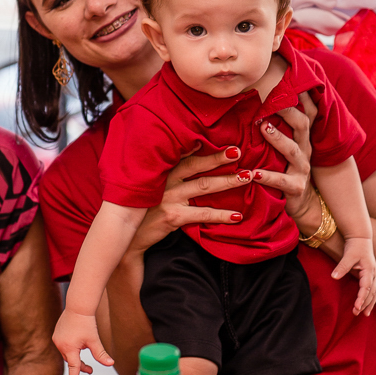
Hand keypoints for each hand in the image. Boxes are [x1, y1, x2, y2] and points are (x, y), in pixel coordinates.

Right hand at [52, 308, 113, 374]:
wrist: (78, 306)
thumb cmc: (87, 323)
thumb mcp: (94, 340)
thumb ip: (101, 354)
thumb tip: (110, 364)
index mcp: (70, 348)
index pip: (74, 368)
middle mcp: (61, 345)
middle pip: (71, 361)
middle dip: (80, 366)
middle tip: (91, 370)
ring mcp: (57, 340)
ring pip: (68, 354)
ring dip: (76, 357)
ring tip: (85, 352)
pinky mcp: (56, 335)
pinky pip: (64, 346)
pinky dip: (71, 348)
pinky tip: (78, 342)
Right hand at [125, 147, 247, 257]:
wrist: (129, 236)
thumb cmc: (144, 208)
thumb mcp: (152, 185)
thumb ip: (169, 171)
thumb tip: (193, 152)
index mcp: (162, 170)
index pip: (185, 154)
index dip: (204, 146)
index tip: (220, 139)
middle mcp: (165, 180)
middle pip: (197, 165)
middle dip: (219, 157)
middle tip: (238, 152)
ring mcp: (169, 198)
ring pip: (204, 186)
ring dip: (227, 181)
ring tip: (246, 177)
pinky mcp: (173, 216)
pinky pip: (203, 214)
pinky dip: (221, 215)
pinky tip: (237, 216)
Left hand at [253, 92, 320, 231]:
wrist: (301, 205)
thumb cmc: (286, 170)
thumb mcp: (283, 148)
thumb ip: (274, 128)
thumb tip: (255, 103)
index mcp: (301, 138)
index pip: (306, 112)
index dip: (303, 96)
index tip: (293, 79)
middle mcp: (304, 150)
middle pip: (301, 125)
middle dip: (288, 111)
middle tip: (272, 100)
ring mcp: (302, 168)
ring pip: (293, 150)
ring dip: (278, 138)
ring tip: (263, 128)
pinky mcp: (296, 187)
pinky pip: (282, 181)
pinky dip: (268, 177)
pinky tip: (253, 174)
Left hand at [333, 237, 375, 315]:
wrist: (360, 238)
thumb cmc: (355, 246)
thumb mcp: (348, 255)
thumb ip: (342, 267)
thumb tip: (334, 277)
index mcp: (369, 270)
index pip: (366, 287)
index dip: (362, 298)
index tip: (356, 307)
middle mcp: (373, 274)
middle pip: (371, 292)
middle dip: (364, 303)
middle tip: (356, 313)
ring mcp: (372, 275)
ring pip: (374, 292)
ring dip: (370, 303)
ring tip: (365, 314)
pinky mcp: (369, 275)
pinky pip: (372, 290)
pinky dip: (370, 298)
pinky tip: (367, 306)